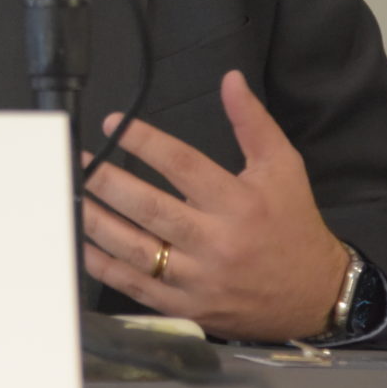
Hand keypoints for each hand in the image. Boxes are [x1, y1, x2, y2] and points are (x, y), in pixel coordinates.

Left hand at [80, 69, 350, 341]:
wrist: (316, 296)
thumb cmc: (294, 225)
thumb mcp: (283, 167)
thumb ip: (253, 122)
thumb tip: (231, 79)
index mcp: (239, 203)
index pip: (182, 165)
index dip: (144, 141)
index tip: (113, 124)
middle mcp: (216, 242)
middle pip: (150, 208)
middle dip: (107, 182)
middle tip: (78, 162)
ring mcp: (199, 279)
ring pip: (135, 249)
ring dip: (96, 222)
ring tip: (71, 196)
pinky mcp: (187, 307)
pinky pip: (135, 286)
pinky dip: (104, 265)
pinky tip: (82, 243)